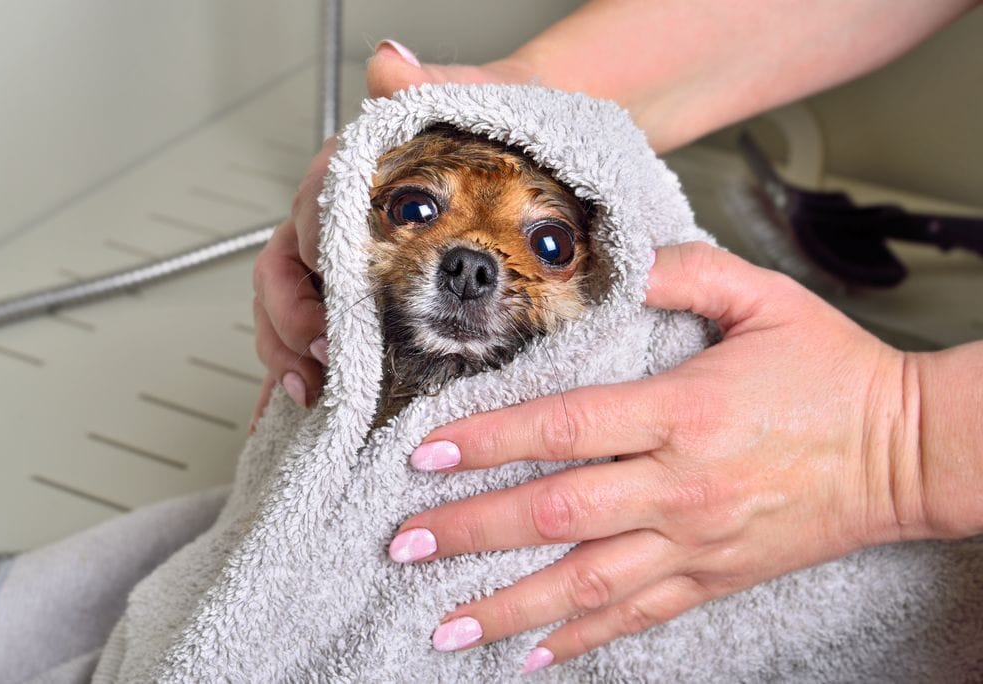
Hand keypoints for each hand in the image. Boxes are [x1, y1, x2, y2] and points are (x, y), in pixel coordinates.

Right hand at [250, 41, 533, 427]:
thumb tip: (389, 64)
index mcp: (359, 173)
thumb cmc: (512, 132)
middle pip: (286, 269)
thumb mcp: (486, 98)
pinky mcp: (369, 305)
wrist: (550, 163)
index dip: (310, 247)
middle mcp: (347, 221)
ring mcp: (353, 267)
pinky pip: (324, 340)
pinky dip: (307, 372)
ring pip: (293, 310)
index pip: (312, 208)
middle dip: (292, 319)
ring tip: (313, 390)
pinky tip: (306, 402)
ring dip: (291, 353)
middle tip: (325, 354)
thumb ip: (438, 83)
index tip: (327, 283)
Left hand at [390, 242, 921, 671]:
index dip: (488, 440)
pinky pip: (637, 616)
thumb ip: (686, 273)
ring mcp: (695, 542)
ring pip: (586, 584)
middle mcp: (680, 486)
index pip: (564, 429)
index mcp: (683, 412)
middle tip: (404, 543)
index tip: (426, 454)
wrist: (907, 450)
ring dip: (509, 606)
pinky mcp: (714, 577)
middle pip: (555, 515)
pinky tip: (531, 654)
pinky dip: (580, 639)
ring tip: (443, 623)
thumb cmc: (832, 370)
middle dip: (472, 532)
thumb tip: (617, 262)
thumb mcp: (765, 297)